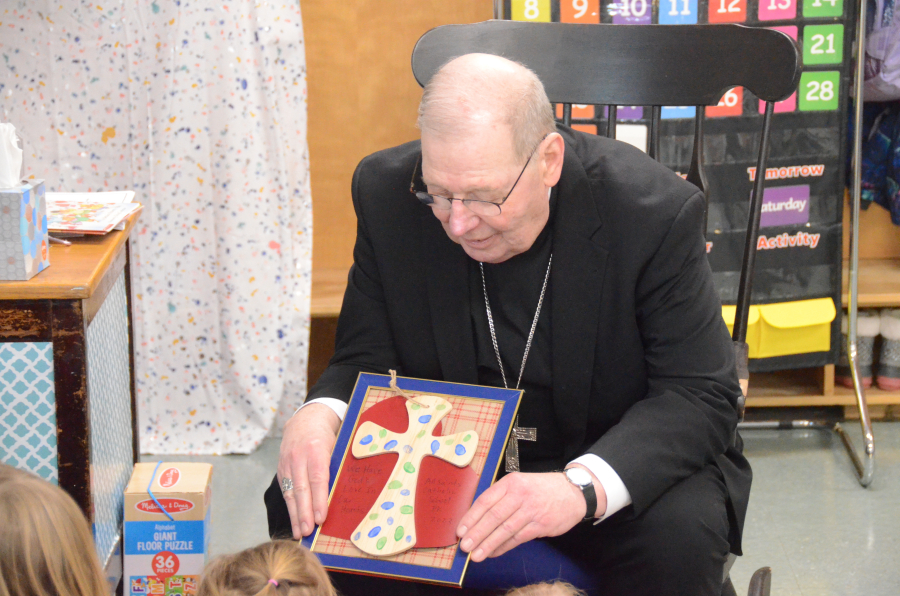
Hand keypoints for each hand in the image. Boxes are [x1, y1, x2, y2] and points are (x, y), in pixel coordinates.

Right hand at [277, 403, 340, 538]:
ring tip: (299, 533)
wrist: (306, 419)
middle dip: (304, 512)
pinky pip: (285, 491)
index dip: (319, 500)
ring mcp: (287, 463)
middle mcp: (298, 456)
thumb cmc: (327, 435)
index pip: (317, 478)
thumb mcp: (335, 445)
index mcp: (316, 448)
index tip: (321, 518)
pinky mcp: (281, 469)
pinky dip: (290, 508)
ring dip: (295, 515)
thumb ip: (335, 466)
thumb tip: (341, 495)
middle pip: (301, 488)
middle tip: (308, 531)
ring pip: (290, 492)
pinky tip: (294, 522)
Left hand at [456, 467, 607, 561]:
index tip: (460, 531)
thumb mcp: (520, 483)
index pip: (485, 500)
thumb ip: (501, 498)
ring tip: (476, 555)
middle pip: (493, 516)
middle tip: (464, 546)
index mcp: (511, 483)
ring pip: (505, 529)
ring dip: (488, 544)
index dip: (471, 517)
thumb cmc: (541, 489)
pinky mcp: (541, 524)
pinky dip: (504, 547)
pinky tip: (493, 552)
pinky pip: (518, 538)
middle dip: (477, 533)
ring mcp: (531, 510)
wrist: (573, 492)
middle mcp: (520, 494)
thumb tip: (477, 519)